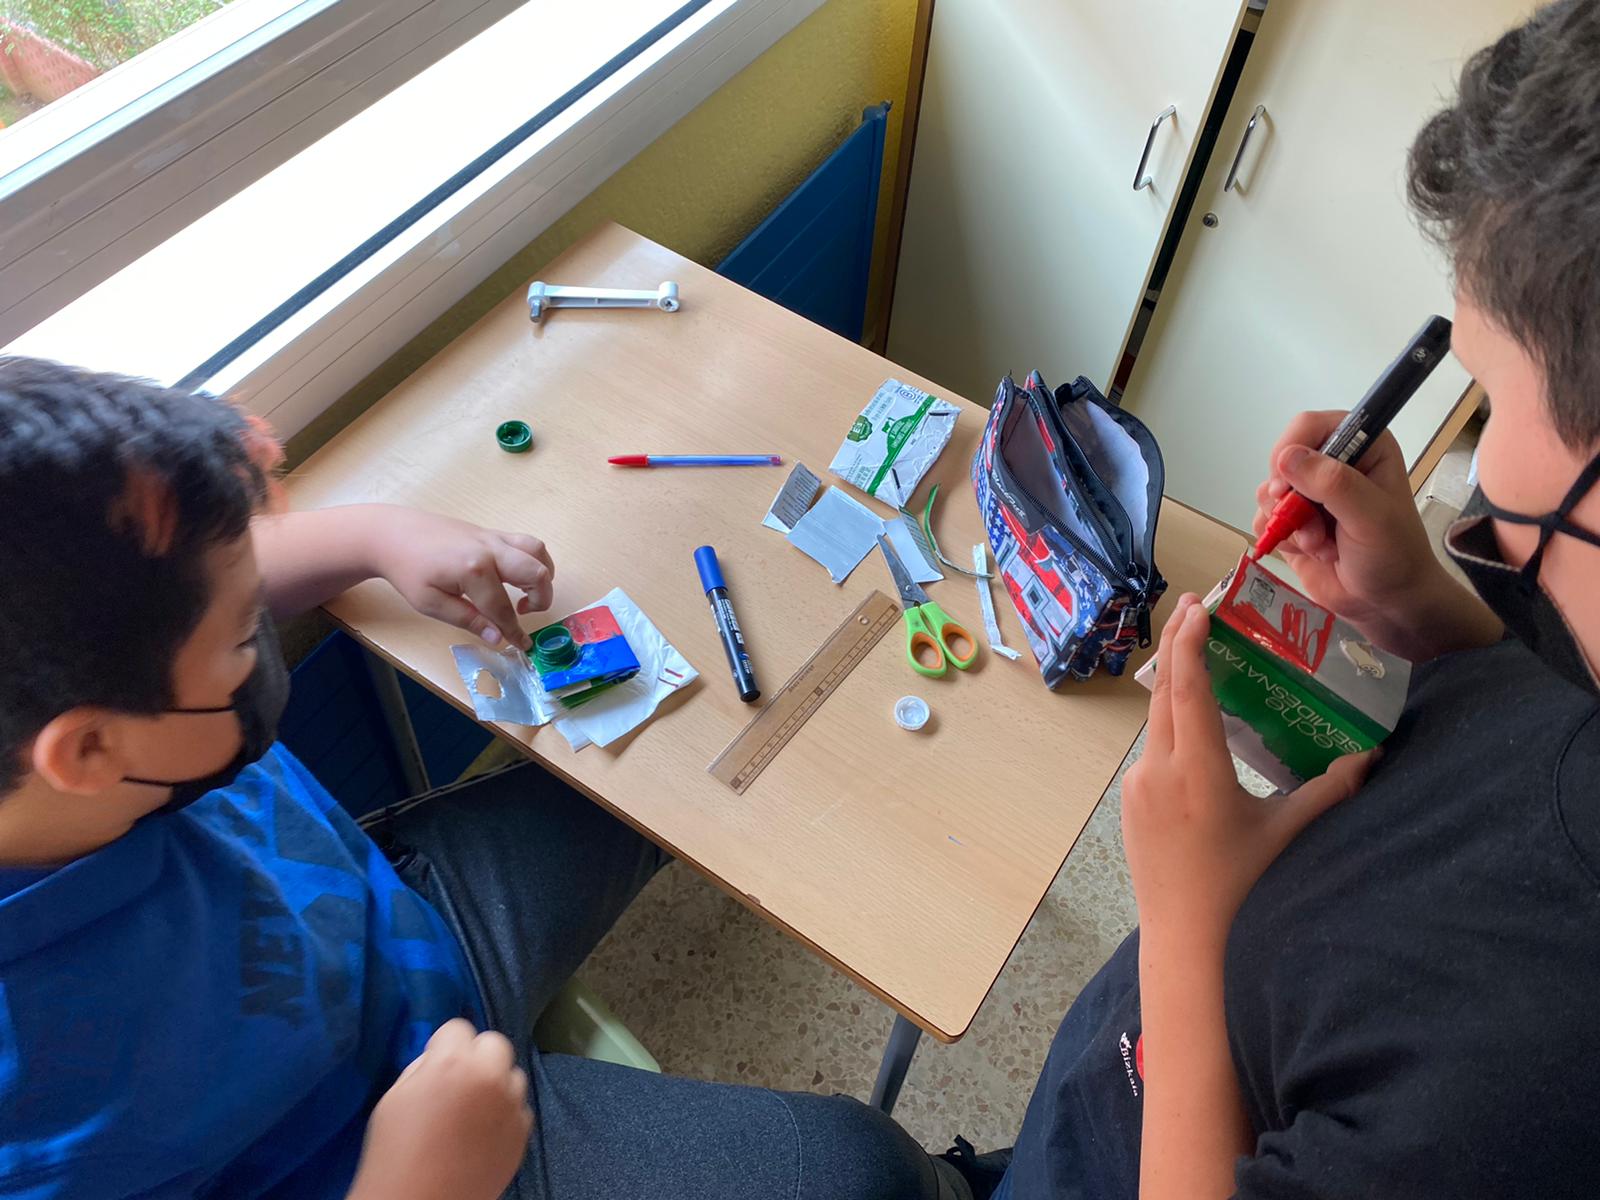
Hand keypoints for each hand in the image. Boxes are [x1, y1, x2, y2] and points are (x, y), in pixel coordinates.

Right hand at [347, 1019, 532, 1199]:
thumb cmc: (394, 1152)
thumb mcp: (395, 1097)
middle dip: (476, 1056)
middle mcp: (490, 1076)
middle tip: (457, 1082)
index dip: (444, 1045)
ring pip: (512, 1074)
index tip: (435, 1063)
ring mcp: (511, 1105)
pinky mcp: (523, 1132)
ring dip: (495, 1083)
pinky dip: (505, 1113)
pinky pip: (519, 1107)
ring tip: (472, 1111)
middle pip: (495, 1043)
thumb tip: (439, 1059)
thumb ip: (423, 1068)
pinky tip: (483, 1134)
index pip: (459, 1027)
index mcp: (453, 1063)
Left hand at [372, 510, 553, 650]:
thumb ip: (468, 619)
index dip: (515, 631)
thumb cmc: (407, 570)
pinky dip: (533, 560)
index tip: (523, 646)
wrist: (392, 534)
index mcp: (473, 570)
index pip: (503, 608)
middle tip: (524, 612)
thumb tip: (498, 638)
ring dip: (542, 575)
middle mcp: (491, 550)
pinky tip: (518, 576)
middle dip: (541, 599)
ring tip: (527, 592)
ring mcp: (492, 537)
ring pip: (537, 551)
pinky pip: (525, 543)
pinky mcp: (490, 532)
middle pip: (536, 573)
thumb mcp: (430, 603)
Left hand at [1122, 596, 1375, 939]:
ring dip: (1173, 681)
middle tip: (1197, 604)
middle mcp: (1158, 771)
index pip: (1188, 690)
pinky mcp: (1131, 802)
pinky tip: (1191, 714)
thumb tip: (1370, 755)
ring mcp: (1137, 786)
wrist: (1185, 944)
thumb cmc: (1242, 891)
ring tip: (1197, 646)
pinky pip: (1152, 747)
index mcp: (1196, 773)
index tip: (1199, 605)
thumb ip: (1330, 792)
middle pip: (1163, 692)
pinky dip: (1169, 719)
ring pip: (1155, 719)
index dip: (1191, 642)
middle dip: (1178, 643)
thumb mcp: (1288, 836)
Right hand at [1252, 411, 1498, 659]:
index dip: (1292, 449)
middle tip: (1305, 518)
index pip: (1310, 425)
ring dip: (1287, 520)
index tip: (1287, 483)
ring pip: (1269, 490)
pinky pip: (1264, 517)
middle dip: (1288, 494)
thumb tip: (1284, 459)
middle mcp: (1333, 463)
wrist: (1387, 604)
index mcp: (1362, 446)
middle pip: (1282, 458)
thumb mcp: (1371, 517)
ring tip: (1319, 542)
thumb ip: (1332, 484)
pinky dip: (1280, 537)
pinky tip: (1309, 551)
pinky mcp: (1293, 522)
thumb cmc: (1393, 556)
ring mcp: (1310, 494)